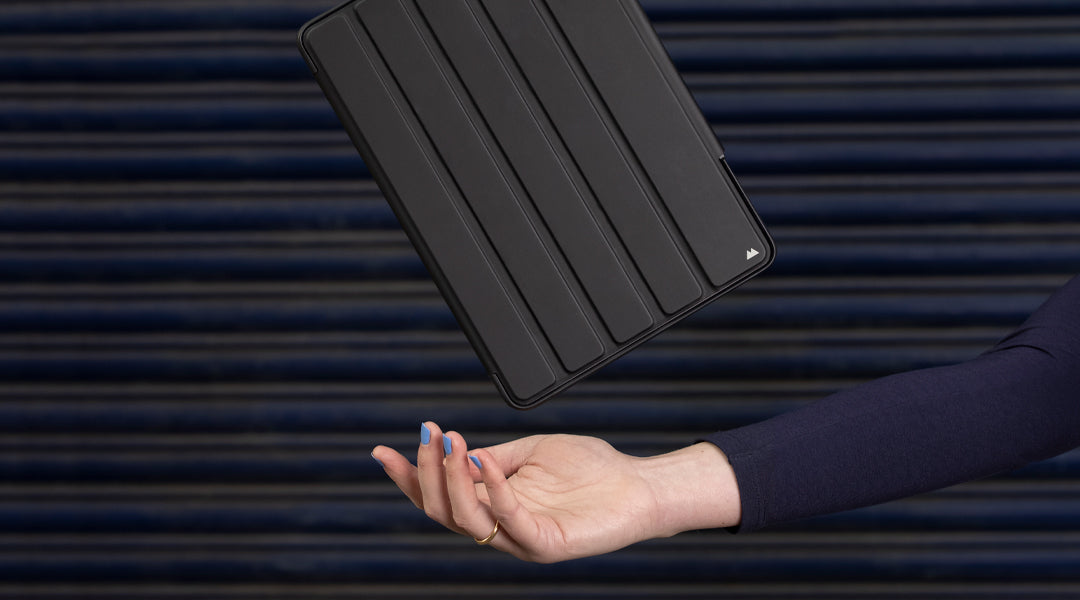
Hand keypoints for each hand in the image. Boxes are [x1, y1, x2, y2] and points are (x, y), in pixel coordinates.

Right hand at [372, 422, 741, 562]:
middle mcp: (501, 529)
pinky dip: (493, 488)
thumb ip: (492, 457)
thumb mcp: (529, 452)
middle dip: (426, 473)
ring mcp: (522, 541)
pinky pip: (509, 520)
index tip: (383, 451)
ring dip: (452, 478)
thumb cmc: (591, 469)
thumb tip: (454, 449)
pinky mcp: (546, 545)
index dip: (409, 478)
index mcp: (494, 507)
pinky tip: (485, 459)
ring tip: (451, 442)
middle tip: (427, 434)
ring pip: (467, 520)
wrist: (639, 485)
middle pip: (443, 512)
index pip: (440, 499)